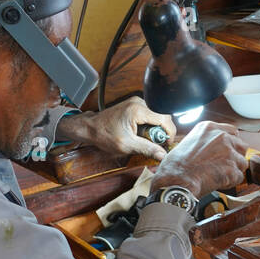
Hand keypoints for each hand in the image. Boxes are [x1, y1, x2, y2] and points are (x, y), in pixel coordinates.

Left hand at [61, 97, 176, 161]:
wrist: (90, 128)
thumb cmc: (105, 135)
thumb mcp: (127, 145)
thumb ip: (147, 149)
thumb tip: (163, 155)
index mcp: (138, 110)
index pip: (164, 119)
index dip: (169, 133)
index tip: (167, 145)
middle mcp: (139, 103)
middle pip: (162, 117)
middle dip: (161, 132)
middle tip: (154, 144)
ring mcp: (137, 103)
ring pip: (157, 116)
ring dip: (155, 130)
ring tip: (144, 139)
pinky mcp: (135, 106)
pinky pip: (149, 115)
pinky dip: (149, 126)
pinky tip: (140, 134)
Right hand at [151, 121, 247, 196]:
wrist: (176, 180)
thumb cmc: (176, 166)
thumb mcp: (188, 142)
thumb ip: (206, 142)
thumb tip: (213, 149)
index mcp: (209, 128)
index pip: (233, 132)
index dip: (232, 144)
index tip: (227, 151)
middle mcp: (221, 137)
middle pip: (241, 146)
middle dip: (236, 157)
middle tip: (223, 166)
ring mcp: (228, 152)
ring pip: (242, 162)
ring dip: (234, 171)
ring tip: (218, 176)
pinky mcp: (232, 168)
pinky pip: (239, 177)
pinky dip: (231, 182)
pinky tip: (218, 183)